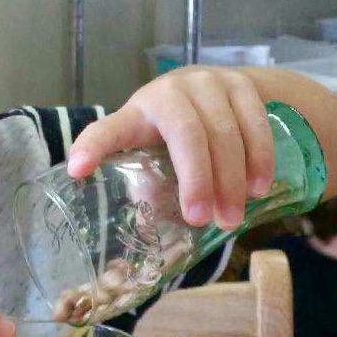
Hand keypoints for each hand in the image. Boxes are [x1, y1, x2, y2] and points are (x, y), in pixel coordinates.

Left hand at [66, 67, 275, 228]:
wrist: (220, 90)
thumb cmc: (176, 135)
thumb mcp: (153, 155)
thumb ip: (148, 190)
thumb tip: (140, 252)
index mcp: (135, 116)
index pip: (108, 131)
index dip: (91, 148)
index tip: (78, 171)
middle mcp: (168, 93)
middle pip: (185, 134)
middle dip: (196, 180)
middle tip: (201, 220)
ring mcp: (207, 84)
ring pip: (224, 131)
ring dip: (231, 179)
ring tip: (232, 216)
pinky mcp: (241, 84)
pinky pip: (254, 123)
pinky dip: (259, 158)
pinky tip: (257, 188)